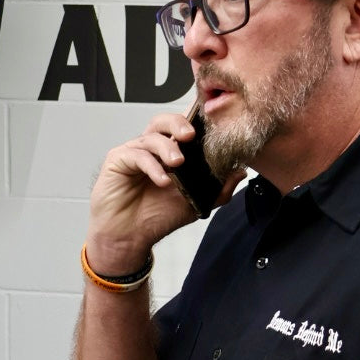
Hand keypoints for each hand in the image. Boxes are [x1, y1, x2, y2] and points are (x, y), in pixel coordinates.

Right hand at [85, 110, 241, 274]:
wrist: (129, 238)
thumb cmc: (155, 217)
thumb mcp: (194, 203)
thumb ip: (217, 189)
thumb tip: (240, 172)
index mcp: (169, 153)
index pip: (183, 129)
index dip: (195, 124)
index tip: (210, 127)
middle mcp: (151, 149)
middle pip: (164, 122)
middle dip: (179, 123)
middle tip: (191, 136)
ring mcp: (134, 152)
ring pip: (151, 136)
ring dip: (167, 148)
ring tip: (178, 164)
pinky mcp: (118, 160)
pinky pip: (136, 155)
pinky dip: (152, 166)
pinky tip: (162, 180)